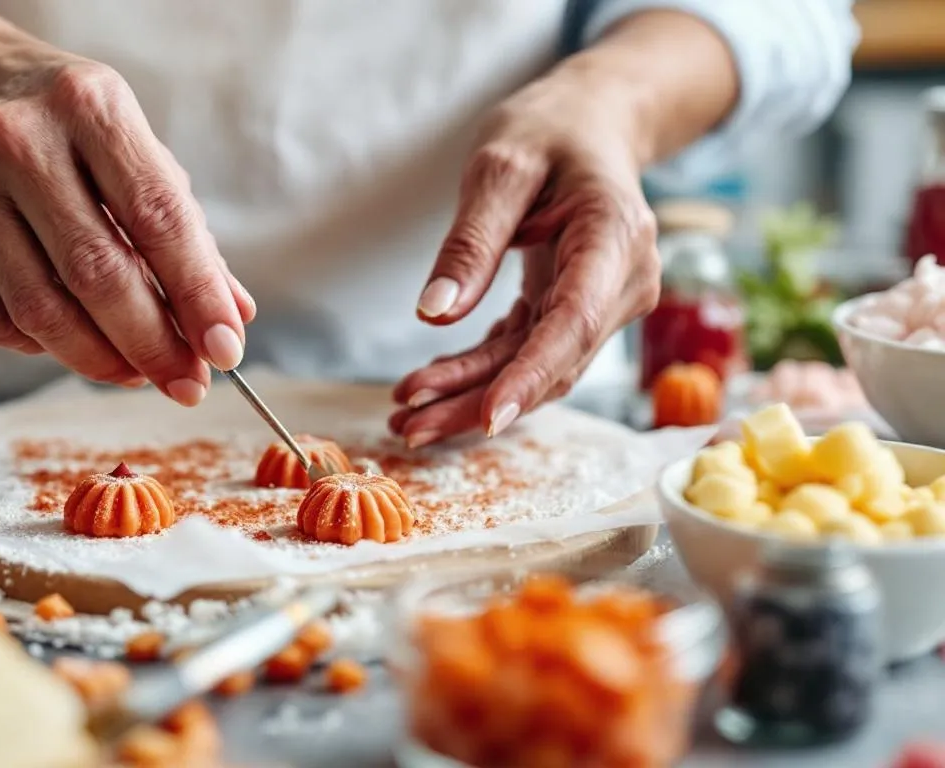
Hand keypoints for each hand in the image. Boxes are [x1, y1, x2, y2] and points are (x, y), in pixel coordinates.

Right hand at [0, 36, 254, 405]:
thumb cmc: (62, 124)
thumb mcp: (131, 145)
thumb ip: (184, 230)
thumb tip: (234, 316)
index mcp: (91, 107)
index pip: (158, 218)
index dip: (197, 294)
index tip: (225, 350)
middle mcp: (22, 141)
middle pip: (98, 272)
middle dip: (153, 344)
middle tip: (188, 383)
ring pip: (40, 309)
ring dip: (99, 360)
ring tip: (138, 374)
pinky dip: (40, 348)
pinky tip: (73, 345)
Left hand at [390, 67, 660, 446]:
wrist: (591, 122)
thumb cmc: (549, 131)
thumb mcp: (500, 167)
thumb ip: (471, 242)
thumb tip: (434, 316)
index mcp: (615, 236)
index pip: (573, 323)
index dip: (531, 376)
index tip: (489, 418)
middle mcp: (623, 281)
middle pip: (552, 361)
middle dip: (479, 400)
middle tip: (407, 425)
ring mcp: (605, 302)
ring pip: (537, 369)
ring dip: (471, 396)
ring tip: (404, 415)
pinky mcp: (578, 311)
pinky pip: (526, 353)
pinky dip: (478, 374)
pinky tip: (430, 387)